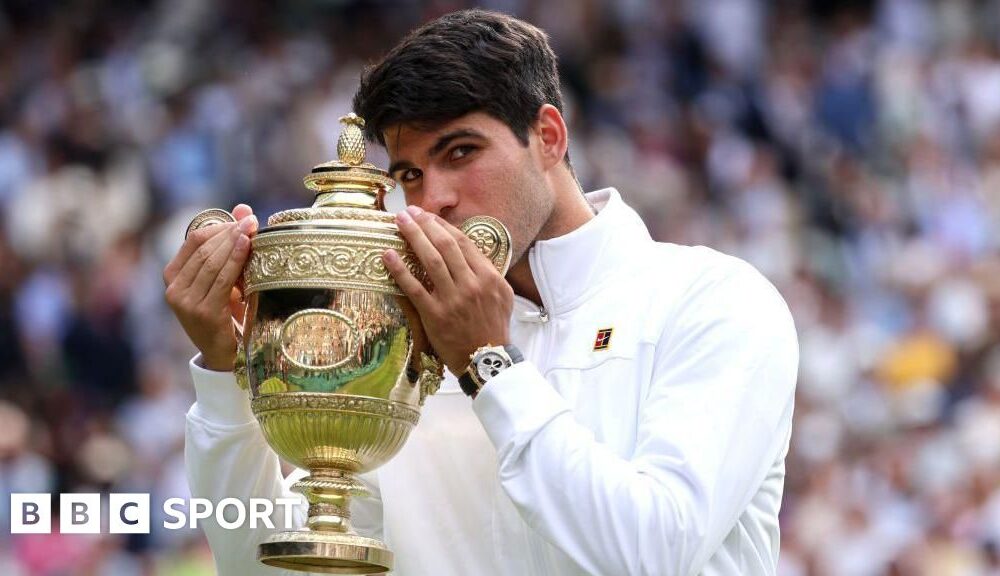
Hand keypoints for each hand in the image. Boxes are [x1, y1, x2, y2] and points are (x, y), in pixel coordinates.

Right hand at [164, 205, 258, 370]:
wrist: (226, 354)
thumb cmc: (227, 312)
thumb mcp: (226, 277)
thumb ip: (230, 244)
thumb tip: (243, 208)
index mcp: (173, 276)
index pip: (194, 240)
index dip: (219, 226)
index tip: (242, 218)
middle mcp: (173, 288)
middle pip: (203, 249)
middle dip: (229, 232)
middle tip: (251, 220)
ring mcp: (185, 302)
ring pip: (212, 262)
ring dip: (234, 243)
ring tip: (252, 229)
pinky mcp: (202, 312)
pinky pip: (221, 279)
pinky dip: (235, 260)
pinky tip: (248, 247)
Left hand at [383, 205, 513, 374]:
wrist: (487, 360)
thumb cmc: (493, 328)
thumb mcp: (502, 296)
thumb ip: (488, 272)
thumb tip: (471, 252)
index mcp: (488, 277)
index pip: (463, 243)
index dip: (443, 226)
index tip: (428, 216)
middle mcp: (471, 284)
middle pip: (445, 246)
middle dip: (425, 225)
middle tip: (409, 212)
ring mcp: (452, 300)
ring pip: (430, 261)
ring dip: (413, 238)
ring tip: (399, 222)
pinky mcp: (435, 315)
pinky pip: (414, 288)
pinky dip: (400, 270)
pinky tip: (388, 255)